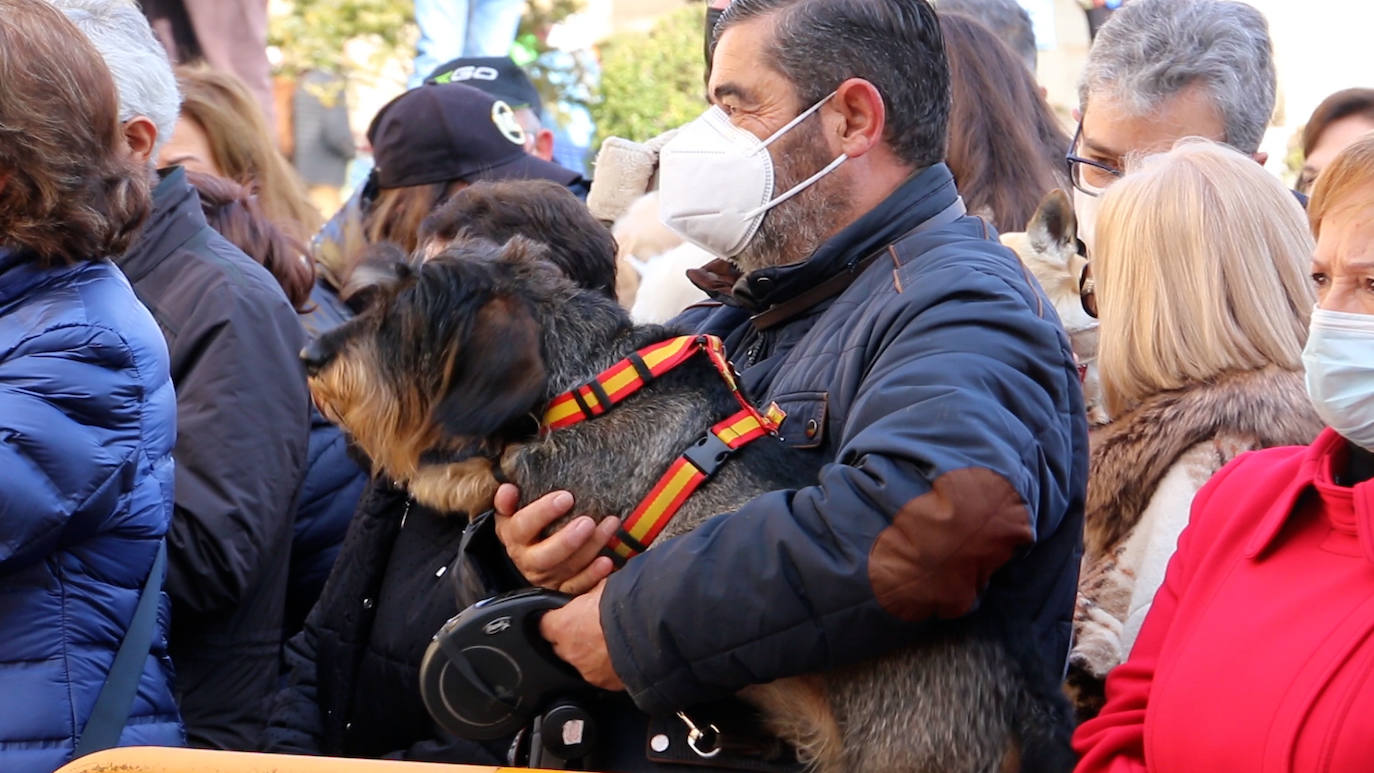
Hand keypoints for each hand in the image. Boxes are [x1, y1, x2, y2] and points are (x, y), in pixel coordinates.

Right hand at [492, 484, 619, 593]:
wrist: (528, 556)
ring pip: (568, 568)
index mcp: (514, 538)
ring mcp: (547, 578)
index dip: (543, 512)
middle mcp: (528, 561)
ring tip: (610, 525)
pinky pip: (578, 586)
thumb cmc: (525, 526)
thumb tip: (508, 489)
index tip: (566, 497)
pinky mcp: (563, 590)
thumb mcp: (512, 512)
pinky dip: (594, 575)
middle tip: (588, 522)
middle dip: (567, 540)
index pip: (522, 526)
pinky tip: (607, 561)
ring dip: (591, 548)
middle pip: (544, 557)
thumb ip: (507, 501)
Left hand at [540, 581, 623, 690]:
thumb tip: (597, 587)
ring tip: (610, 641)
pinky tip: (622, 655)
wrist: (653, 634)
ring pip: (581, 662)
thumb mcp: (606, 587)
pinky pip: (600, 675)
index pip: (544, 623)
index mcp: (564, 625)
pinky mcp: (606, 683)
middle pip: (560, 646)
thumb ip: (594, 591)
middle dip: (572, 637)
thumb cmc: (630, 607)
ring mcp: (587, 670)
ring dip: (590, 653)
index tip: (562, 614)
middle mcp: (571, 651)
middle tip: (591, 626)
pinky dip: (608, 667)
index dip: (554, 618)